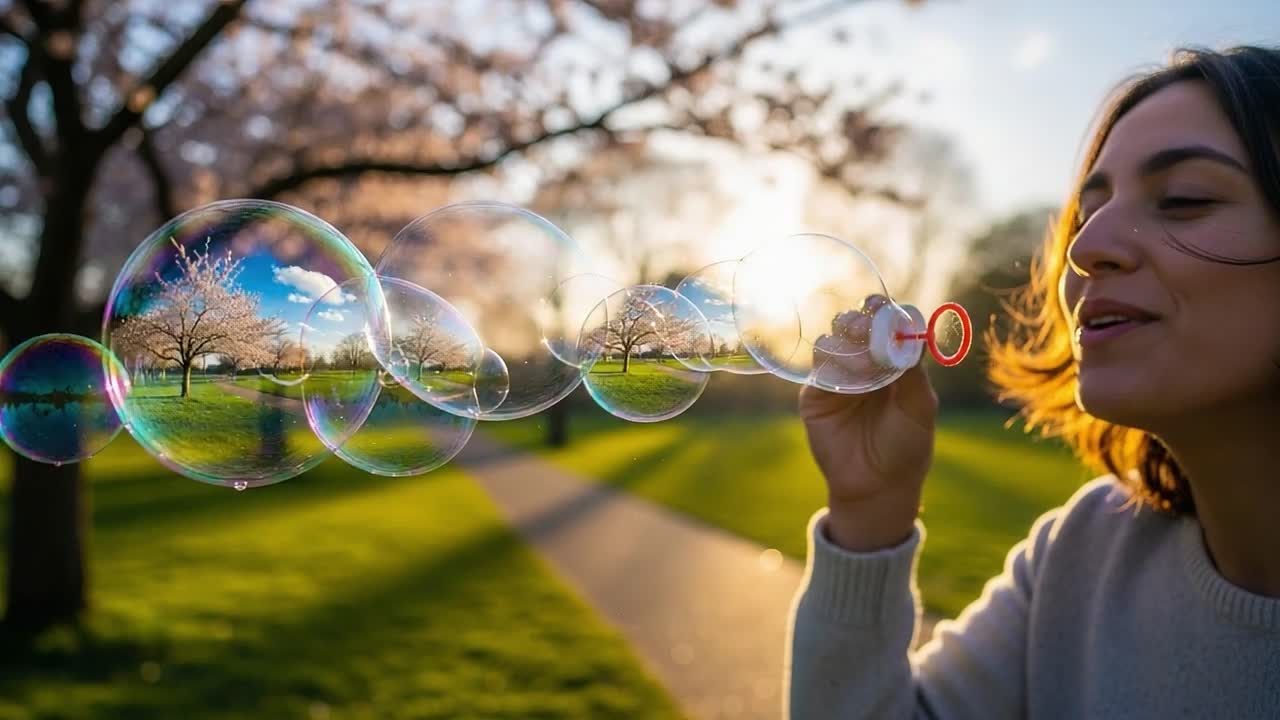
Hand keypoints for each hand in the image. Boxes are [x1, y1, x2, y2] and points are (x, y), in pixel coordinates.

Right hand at [799, 295, 938, 551]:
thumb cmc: (906, 446)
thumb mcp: (920, 408)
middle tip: (869, 325)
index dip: (883, 310)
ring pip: (834, 339)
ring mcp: (838, 376)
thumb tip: (909, 334)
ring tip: (864, 363)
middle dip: (861, 319)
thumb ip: (913, 371)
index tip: (884, 307)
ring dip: (848, 340)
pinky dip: (833, 362)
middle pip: (855, 324)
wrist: (877, 485)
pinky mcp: (816, 393)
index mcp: (892, 360)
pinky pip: (819, 366)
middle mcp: (864, 363)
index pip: (884, 323)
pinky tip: (850, 376)